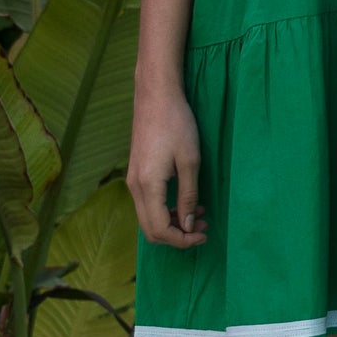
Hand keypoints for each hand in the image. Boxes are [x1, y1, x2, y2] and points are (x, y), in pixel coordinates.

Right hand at [128, 87, 209, 246]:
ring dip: (172, 223)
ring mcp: (132, 180)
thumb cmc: (176, 124)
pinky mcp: (136, 174)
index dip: (182, 240)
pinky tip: (185, 201)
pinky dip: (165, 210)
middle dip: (177, 236)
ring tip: (199, 214)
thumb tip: (189, 225)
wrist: (156, 96)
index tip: (204, 234)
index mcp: (147, 186)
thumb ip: (188, 196)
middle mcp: (134, 188)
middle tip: (203, 228)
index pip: (160, 230)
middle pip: (150, 230)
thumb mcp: (190, 161)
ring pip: (148, 218)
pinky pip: (147, 204)